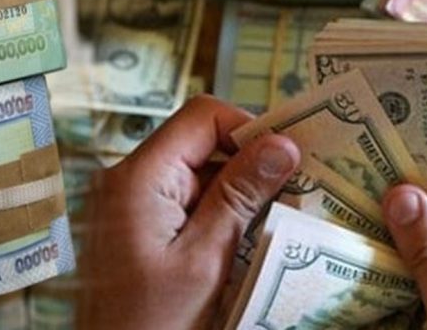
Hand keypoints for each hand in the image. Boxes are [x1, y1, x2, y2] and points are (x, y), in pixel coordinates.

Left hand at [79, 96, 299, 328]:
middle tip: (297, 190)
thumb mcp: (205, 261)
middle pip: (201, 143)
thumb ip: (239, 197)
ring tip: (278, 219)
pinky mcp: (139, 225)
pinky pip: (186, 202)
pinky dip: (219, 213)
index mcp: (139, 177)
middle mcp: (129, 179)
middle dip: (250, 163)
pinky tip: (248, 238)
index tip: (290, 156)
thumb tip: (281, 145)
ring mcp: (131, 202)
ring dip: (239, 193)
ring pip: (198, 173)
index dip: (249, 127)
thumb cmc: (149, 324)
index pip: (201, 117)